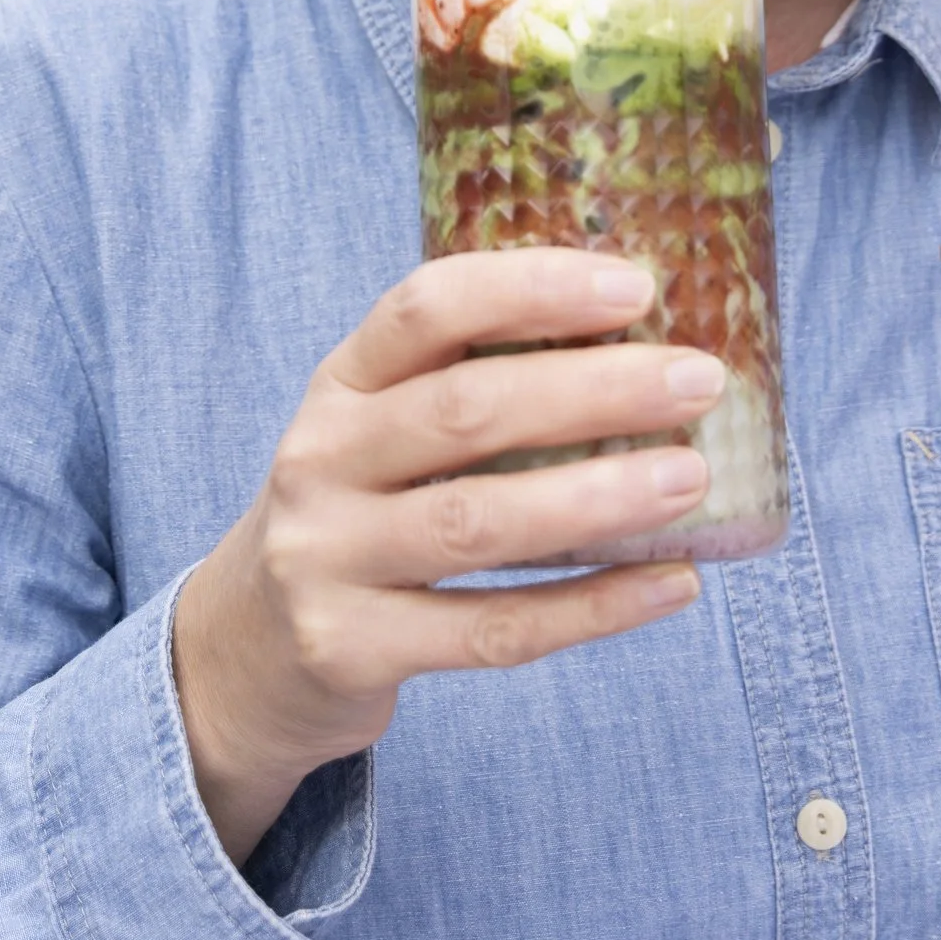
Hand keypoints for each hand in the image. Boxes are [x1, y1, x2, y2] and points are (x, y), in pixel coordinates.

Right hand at [172, 251, 720, 861]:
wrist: (243, 652)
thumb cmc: (359, 513)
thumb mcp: (380, 430)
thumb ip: (473, 388)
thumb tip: (650, 352)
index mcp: (342, 384)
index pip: (428, 307)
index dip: (532, 288)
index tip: (635, 288)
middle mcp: (322, 460)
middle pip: (465, 411)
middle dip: (594, 389)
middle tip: (698, 381)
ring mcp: (328, 559)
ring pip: (478, 521)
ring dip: (598, 496)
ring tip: (691, 477)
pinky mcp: (351, 648)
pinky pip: (491, 629)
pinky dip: (591, 608)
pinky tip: (671, 585)